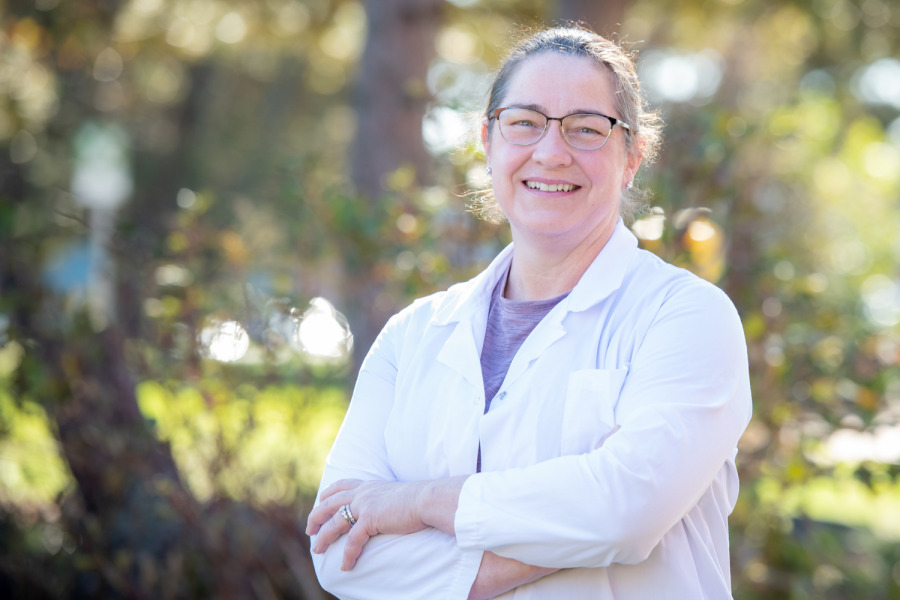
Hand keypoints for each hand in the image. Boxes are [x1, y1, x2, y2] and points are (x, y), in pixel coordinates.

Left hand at [305, 479, 429, 570]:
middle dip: (316, 517)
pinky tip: (345, 565)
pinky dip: (347, 555)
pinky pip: (353, 541)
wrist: (427, 500)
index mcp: (368, 485)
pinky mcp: (370, 519)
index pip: (341, 485)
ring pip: (335, 523)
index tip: (320, 500)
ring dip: (323, 538)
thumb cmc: (418, 500)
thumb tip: (386, 507)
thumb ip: (385, 499)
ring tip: (317, 550)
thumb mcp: (396, 494)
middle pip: (329, 504)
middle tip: (310, 531)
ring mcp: (364, 505)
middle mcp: (362, 493)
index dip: (327, 493)